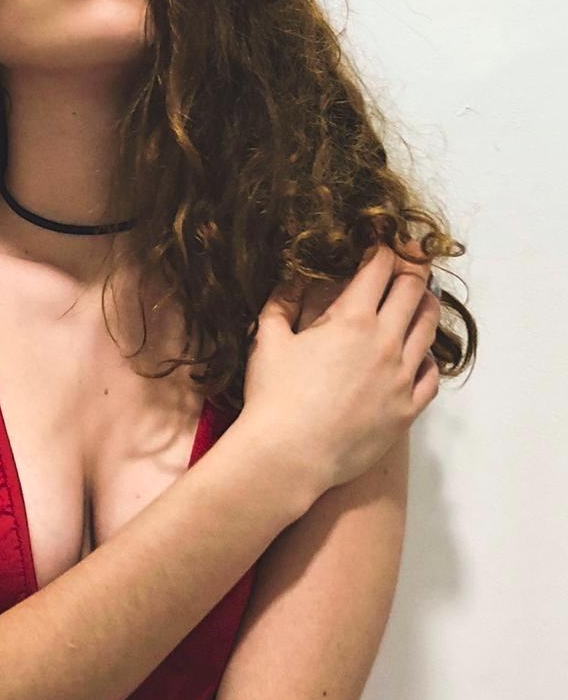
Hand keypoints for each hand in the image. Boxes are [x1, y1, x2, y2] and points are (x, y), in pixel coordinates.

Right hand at [238, 240, 440, 496]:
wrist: (288, 456)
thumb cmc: (272, 397)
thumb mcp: (268, 340)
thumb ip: (281, 302)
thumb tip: (291, 276)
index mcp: (352, 319)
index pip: (380, 267)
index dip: (384, 248)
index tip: (383, 243)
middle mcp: (385, 341)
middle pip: (414, 289)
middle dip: (412, 269)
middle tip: (408, 262)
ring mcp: (401, 377)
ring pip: (429, 328)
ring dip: (426, 306)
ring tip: (421, 300)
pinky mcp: (407, 409)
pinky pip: (431, 376)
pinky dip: (427, 358)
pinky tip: (418, 354)